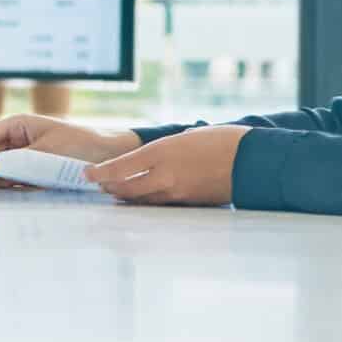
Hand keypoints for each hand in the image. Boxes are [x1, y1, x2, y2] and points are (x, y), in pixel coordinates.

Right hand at [0, 113, 141, 185]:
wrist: (107, 156)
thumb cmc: (80, 144)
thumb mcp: (46, 149)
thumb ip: (17, 160)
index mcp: (18, 125)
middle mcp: (17, 140)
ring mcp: (24, 158)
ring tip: (3, 186)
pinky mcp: (33, 173)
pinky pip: (13, 180)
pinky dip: (10, 186)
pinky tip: (16, 189)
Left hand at [86, 125, 248, 205]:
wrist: (253, 161)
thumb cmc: (223, 141)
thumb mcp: (187, 136)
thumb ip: (166, 148)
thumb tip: (155, 157)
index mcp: (162, 152)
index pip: (121, 167)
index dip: (101, 173)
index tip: (88, 174)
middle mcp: (164, 174)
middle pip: (126, 188)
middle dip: (110, 187)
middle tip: (99, 186)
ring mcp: (177, 192)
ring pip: (142, 199)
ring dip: (126, 197)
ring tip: (115, 194)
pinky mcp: (189, 204)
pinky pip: (161, 205)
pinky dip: (147, 203)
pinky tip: (143, 200)